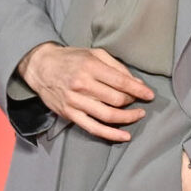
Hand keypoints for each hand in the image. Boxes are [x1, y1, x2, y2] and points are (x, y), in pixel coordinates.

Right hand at [19, 42, 151, 141]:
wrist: (41, 67)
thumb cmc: (71, 59)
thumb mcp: (94, 54)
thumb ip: (117, 67)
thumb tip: (137, 83)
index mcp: (90, 66)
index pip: (121, 82)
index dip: (139, 90)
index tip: (149, 95)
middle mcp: (82, 84)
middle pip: (117, 99)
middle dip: (133, 102)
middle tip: (139, 101)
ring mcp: (75, 101)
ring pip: (108, 115)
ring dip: (127, 118)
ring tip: (137, 115)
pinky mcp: (70, 114)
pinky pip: (93, 128)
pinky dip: (111, 134)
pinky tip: (124, 136)